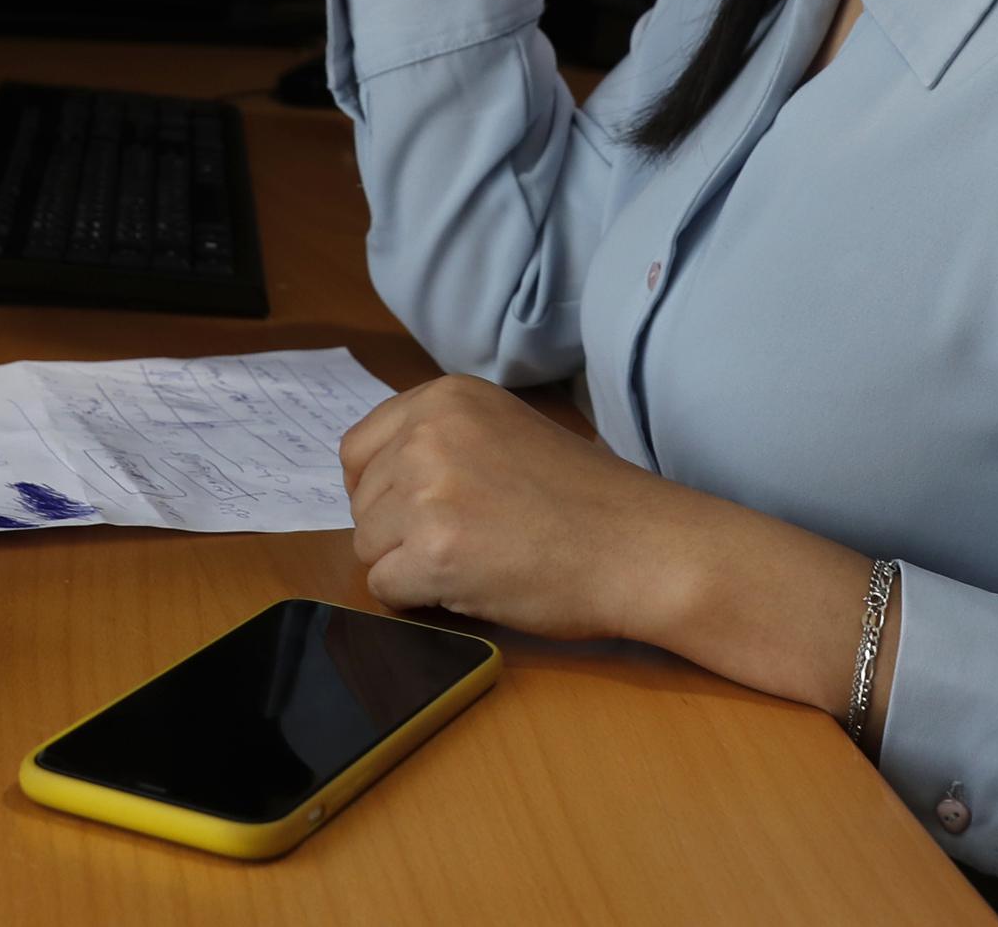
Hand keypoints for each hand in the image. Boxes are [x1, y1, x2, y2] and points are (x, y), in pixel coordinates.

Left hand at [340, 373, 690, 641]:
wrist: (640, 546)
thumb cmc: (585, 499)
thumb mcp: (505, 430)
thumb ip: (443, 440)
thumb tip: (379, 481)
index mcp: (445, 397)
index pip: (358, 448)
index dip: (378, 489)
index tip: (414, 511)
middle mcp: (428, 433)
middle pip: (361, 501)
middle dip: (398, 532)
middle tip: (465, 541)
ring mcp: (428, 491)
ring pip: (367, 546)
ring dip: (408, 565)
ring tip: (474, 562)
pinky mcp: (435, 551)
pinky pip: (384, 587)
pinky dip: (417, 599)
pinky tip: (468, 587)